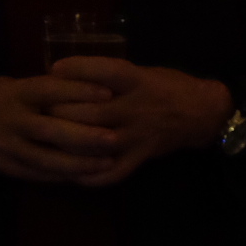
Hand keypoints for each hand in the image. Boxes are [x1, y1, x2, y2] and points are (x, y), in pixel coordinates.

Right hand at [0, 74, 118, 182]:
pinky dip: (59, 175)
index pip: (50, 91)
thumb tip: (81, 88)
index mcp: (15, 93)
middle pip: (52, 130)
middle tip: (115, 138)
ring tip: (106, 163)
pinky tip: (82, 175)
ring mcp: (5, 146)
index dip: (80, 92)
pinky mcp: (1, 166)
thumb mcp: (9, 83)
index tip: (109, 93)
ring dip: (78, 163)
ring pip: (46, 159)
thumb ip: (40, 89)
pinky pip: (34, 174)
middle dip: (85, 137)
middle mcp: (11, 120)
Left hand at [47, 57, 232, 186]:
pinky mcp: (140, 156)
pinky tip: (71, 172)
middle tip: (42, 110)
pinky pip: (112, 172)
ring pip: (94, 142)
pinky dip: (90, 176)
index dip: (78, 69)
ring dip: (67, 142)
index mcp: (138, 81)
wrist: (203, 113)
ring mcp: (138, 135)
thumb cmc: (170, 86)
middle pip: (90, 112)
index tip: (55, 69)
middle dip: (61, 111)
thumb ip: (111, 75)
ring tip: (48, 139)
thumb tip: (68, 74)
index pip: (105, 71)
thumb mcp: (144, 71)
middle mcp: (136, 108)